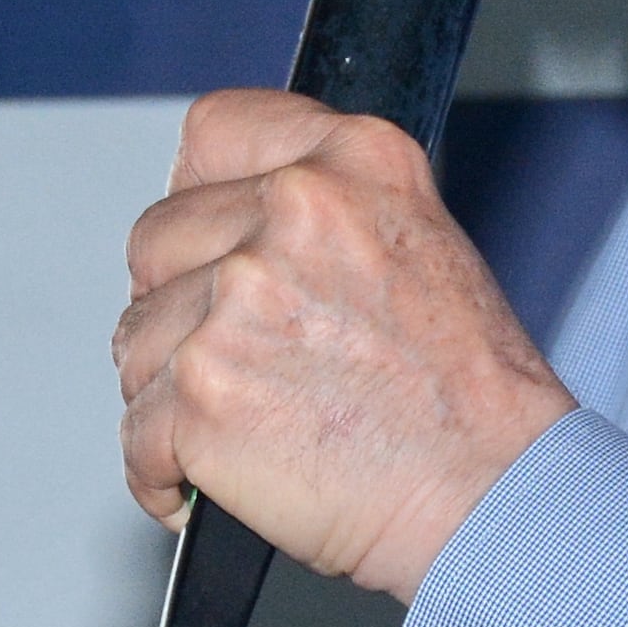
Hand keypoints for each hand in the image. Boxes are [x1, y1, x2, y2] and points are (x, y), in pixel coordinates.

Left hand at [114, 91, 573, 601]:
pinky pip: (136, 435)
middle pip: (157, 242)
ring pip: (139, 342)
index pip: (215, 132)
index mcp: (352, 163)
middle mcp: (292, 213)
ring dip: (173, 396)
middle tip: (237, 360)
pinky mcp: (200, 390)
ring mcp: (236, 300)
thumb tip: (232, 235)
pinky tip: (211, 482)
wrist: (491, 494)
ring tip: (246, 429)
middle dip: (179, 307)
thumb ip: (326, 215)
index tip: (204, 242)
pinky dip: (164, 472)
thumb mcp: (421, 245)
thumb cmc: (469, 398)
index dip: (197, 194)